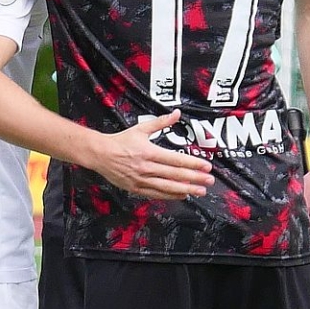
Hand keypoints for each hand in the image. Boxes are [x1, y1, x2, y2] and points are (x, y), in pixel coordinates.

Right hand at [76, 111, 212, 199]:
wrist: (100, 154)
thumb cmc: (121, 141)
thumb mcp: (141, 129)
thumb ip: (161, 122)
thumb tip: (177, 113)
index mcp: (149, 152)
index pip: (176, 159)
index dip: (193, 163)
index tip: (206, 166)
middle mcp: (146, 167)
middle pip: (175, 174)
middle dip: (194, 178)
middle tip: (209, 181)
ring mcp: (141, 180)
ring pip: (168, 187)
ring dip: (186, 189)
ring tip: (200, 190)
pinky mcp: (136, 188)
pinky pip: (157, 194)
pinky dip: (171, 195)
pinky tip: (183, 195)